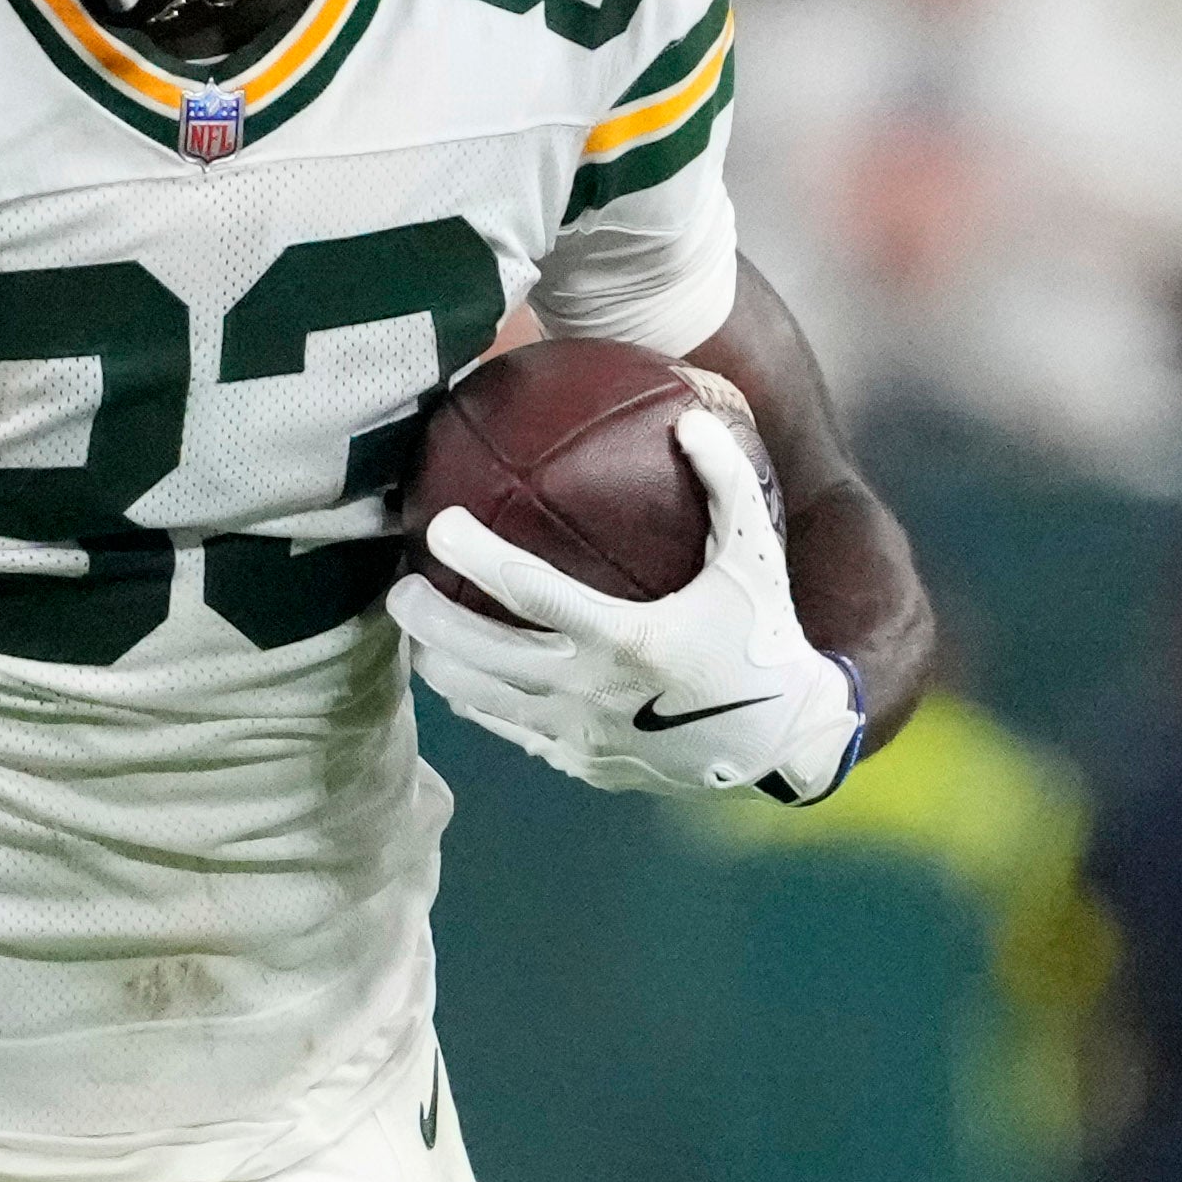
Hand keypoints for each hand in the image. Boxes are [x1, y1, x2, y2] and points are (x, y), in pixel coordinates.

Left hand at [389, 400, 861, 800]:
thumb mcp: (754, 555)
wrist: (784, 740)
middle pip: (478, 656)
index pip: (526, 590)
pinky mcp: (581, 764)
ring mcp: (581, 736)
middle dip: (426, 620)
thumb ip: (724, 482)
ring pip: (482, 703)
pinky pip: (514, 731)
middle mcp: (590, 692)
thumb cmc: (764, 636)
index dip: (474, 554)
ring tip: (419, 636)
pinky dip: (483, 704)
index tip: (436, 525)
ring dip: (441, 668)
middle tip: (397, 588)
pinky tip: (469, 679)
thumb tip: (687, 417)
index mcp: (625, 637)